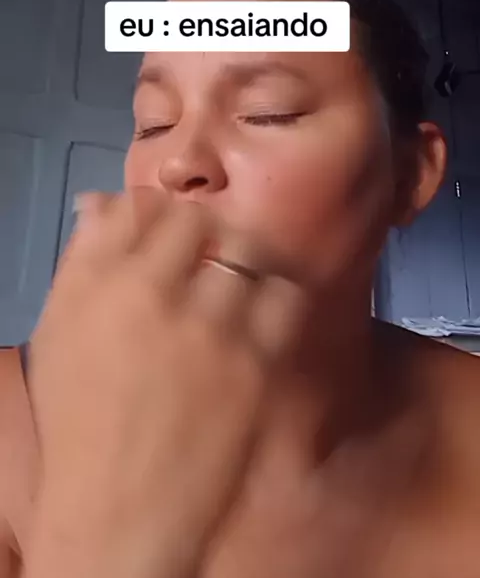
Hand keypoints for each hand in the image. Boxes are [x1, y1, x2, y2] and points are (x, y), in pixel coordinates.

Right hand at [25, 190, 300, 577]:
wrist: (122, 507)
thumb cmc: (80, 419)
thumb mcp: (59, 332)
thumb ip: (82, 260)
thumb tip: (100, 202)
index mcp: (105, 284)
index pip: (145, 207)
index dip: (161, 212)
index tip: (170, 229)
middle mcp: (160, 295)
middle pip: (200, 222)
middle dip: (203, 234)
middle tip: (206, 256)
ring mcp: (215, 328)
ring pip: (245, 252)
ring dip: (241, 260)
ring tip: (237, 285)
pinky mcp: (258, 364)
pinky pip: (285, 298)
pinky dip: (277, 296)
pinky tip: (263, 315)